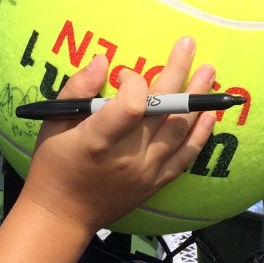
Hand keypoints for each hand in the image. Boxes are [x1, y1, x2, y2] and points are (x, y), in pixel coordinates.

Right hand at [21, 37, 216, 234]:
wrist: (61, 217)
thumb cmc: (53, 166)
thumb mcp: (53, 123)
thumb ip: (78, 89)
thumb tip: (102, 60)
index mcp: (99, 140)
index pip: (133, 105)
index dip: (134, 82)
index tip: (123, 74)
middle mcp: (128, 157)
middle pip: (162, 110)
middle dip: (178, 73)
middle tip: (188, 45)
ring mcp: (147, 171)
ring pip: (179, 130)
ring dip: (197, 99)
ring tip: (209, 73)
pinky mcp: (156, 182)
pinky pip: (186, 157)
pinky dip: (201, 135)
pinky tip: (210, 115)